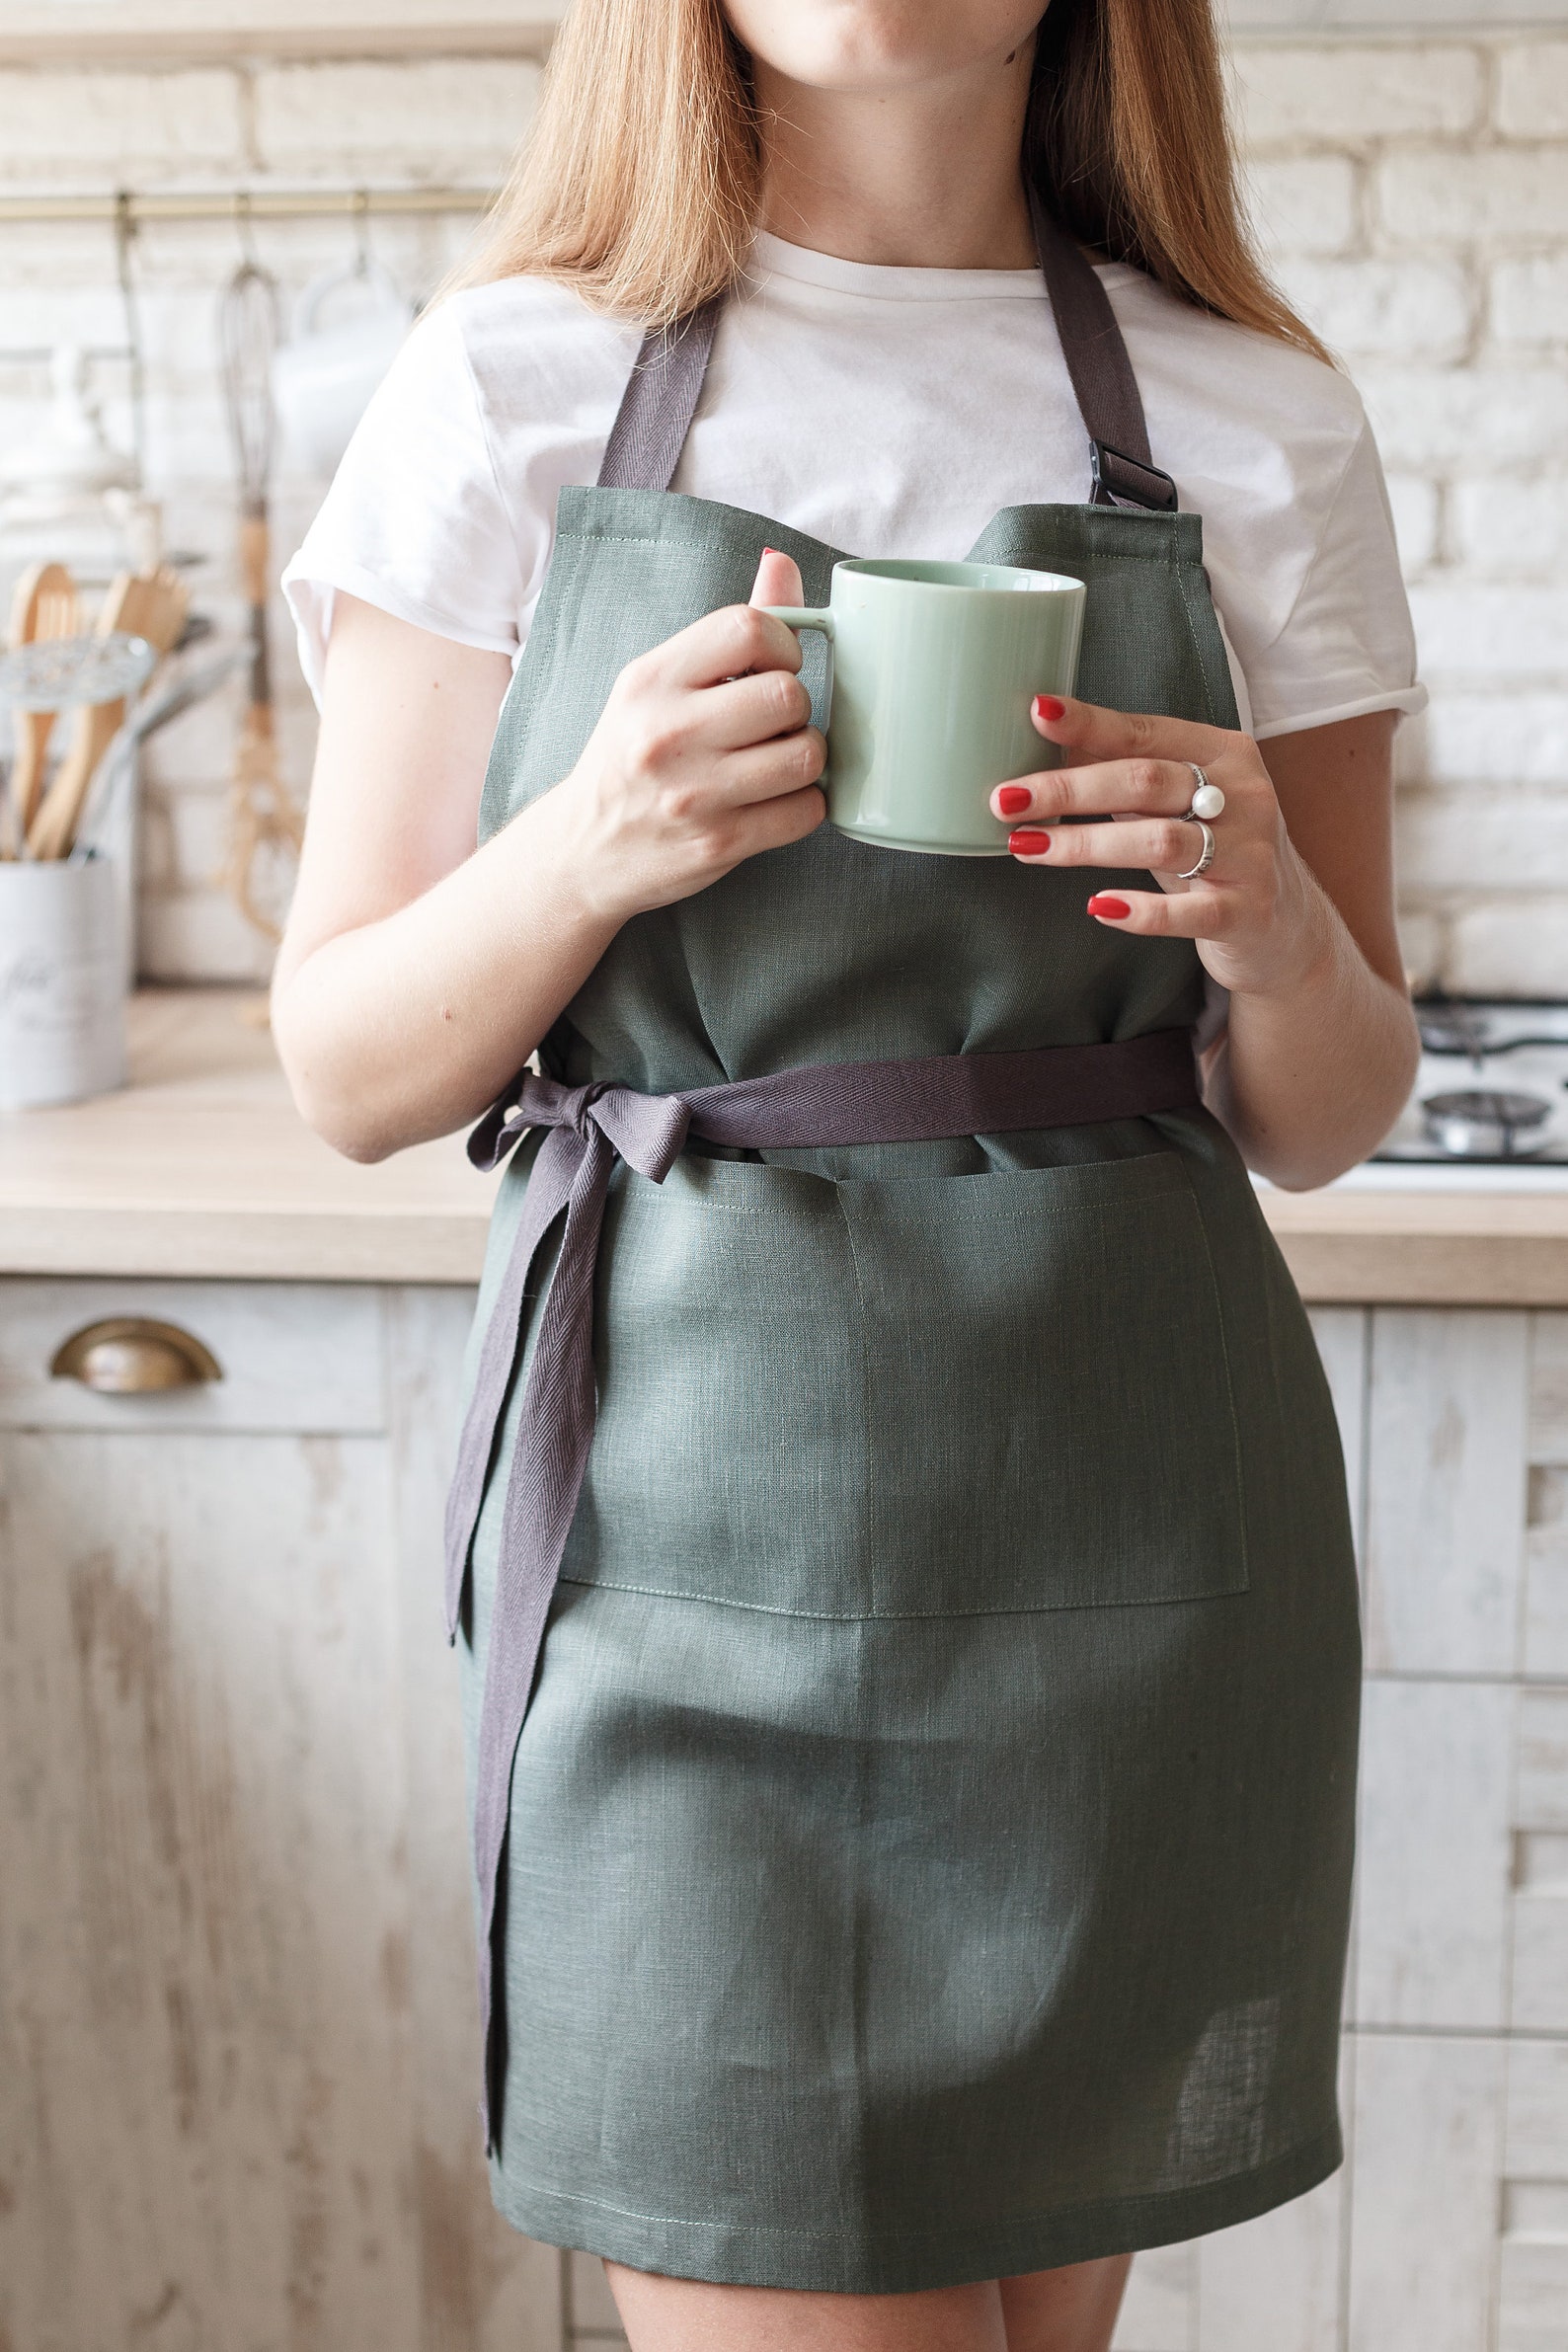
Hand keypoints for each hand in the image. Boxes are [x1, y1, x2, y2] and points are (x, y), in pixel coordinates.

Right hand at [556, 548, 825, 921]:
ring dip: (805, 758)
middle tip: (773, 723)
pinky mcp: (719, 844)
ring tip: (776, 762)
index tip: (773, 666)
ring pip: (806, 755)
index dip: (783, 644)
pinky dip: (803, 804)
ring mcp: (693, 794)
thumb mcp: (658, 685)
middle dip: (795, 708)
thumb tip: (781, 564)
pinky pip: (804, 811)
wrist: (583, 850)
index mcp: (651, 680)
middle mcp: (666, 734)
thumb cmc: (631, 758)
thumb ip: (726, 632)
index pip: (748, 628)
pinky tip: (774, 800)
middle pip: (787, 695)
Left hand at [990, 695, 1333, 999]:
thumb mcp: (1175, 803)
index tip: (1034, 714)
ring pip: (1158, 842)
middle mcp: (1244, 795)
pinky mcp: (1247, 912)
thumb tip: (1042, 740)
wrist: (1282, 924)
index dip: (1089, 724)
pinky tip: (1098, 905)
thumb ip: (1123, 772)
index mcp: (1224, 754)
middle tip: (1006, 799)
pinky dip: (1140, 911)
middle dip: (1069, 789)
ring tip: (1026, 847)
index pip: (1146, 732)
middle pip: (1145, 781)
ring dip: (1084, 844)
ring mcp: (1249, 855)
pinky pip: (1187, 912)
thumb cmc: (1210, 849)